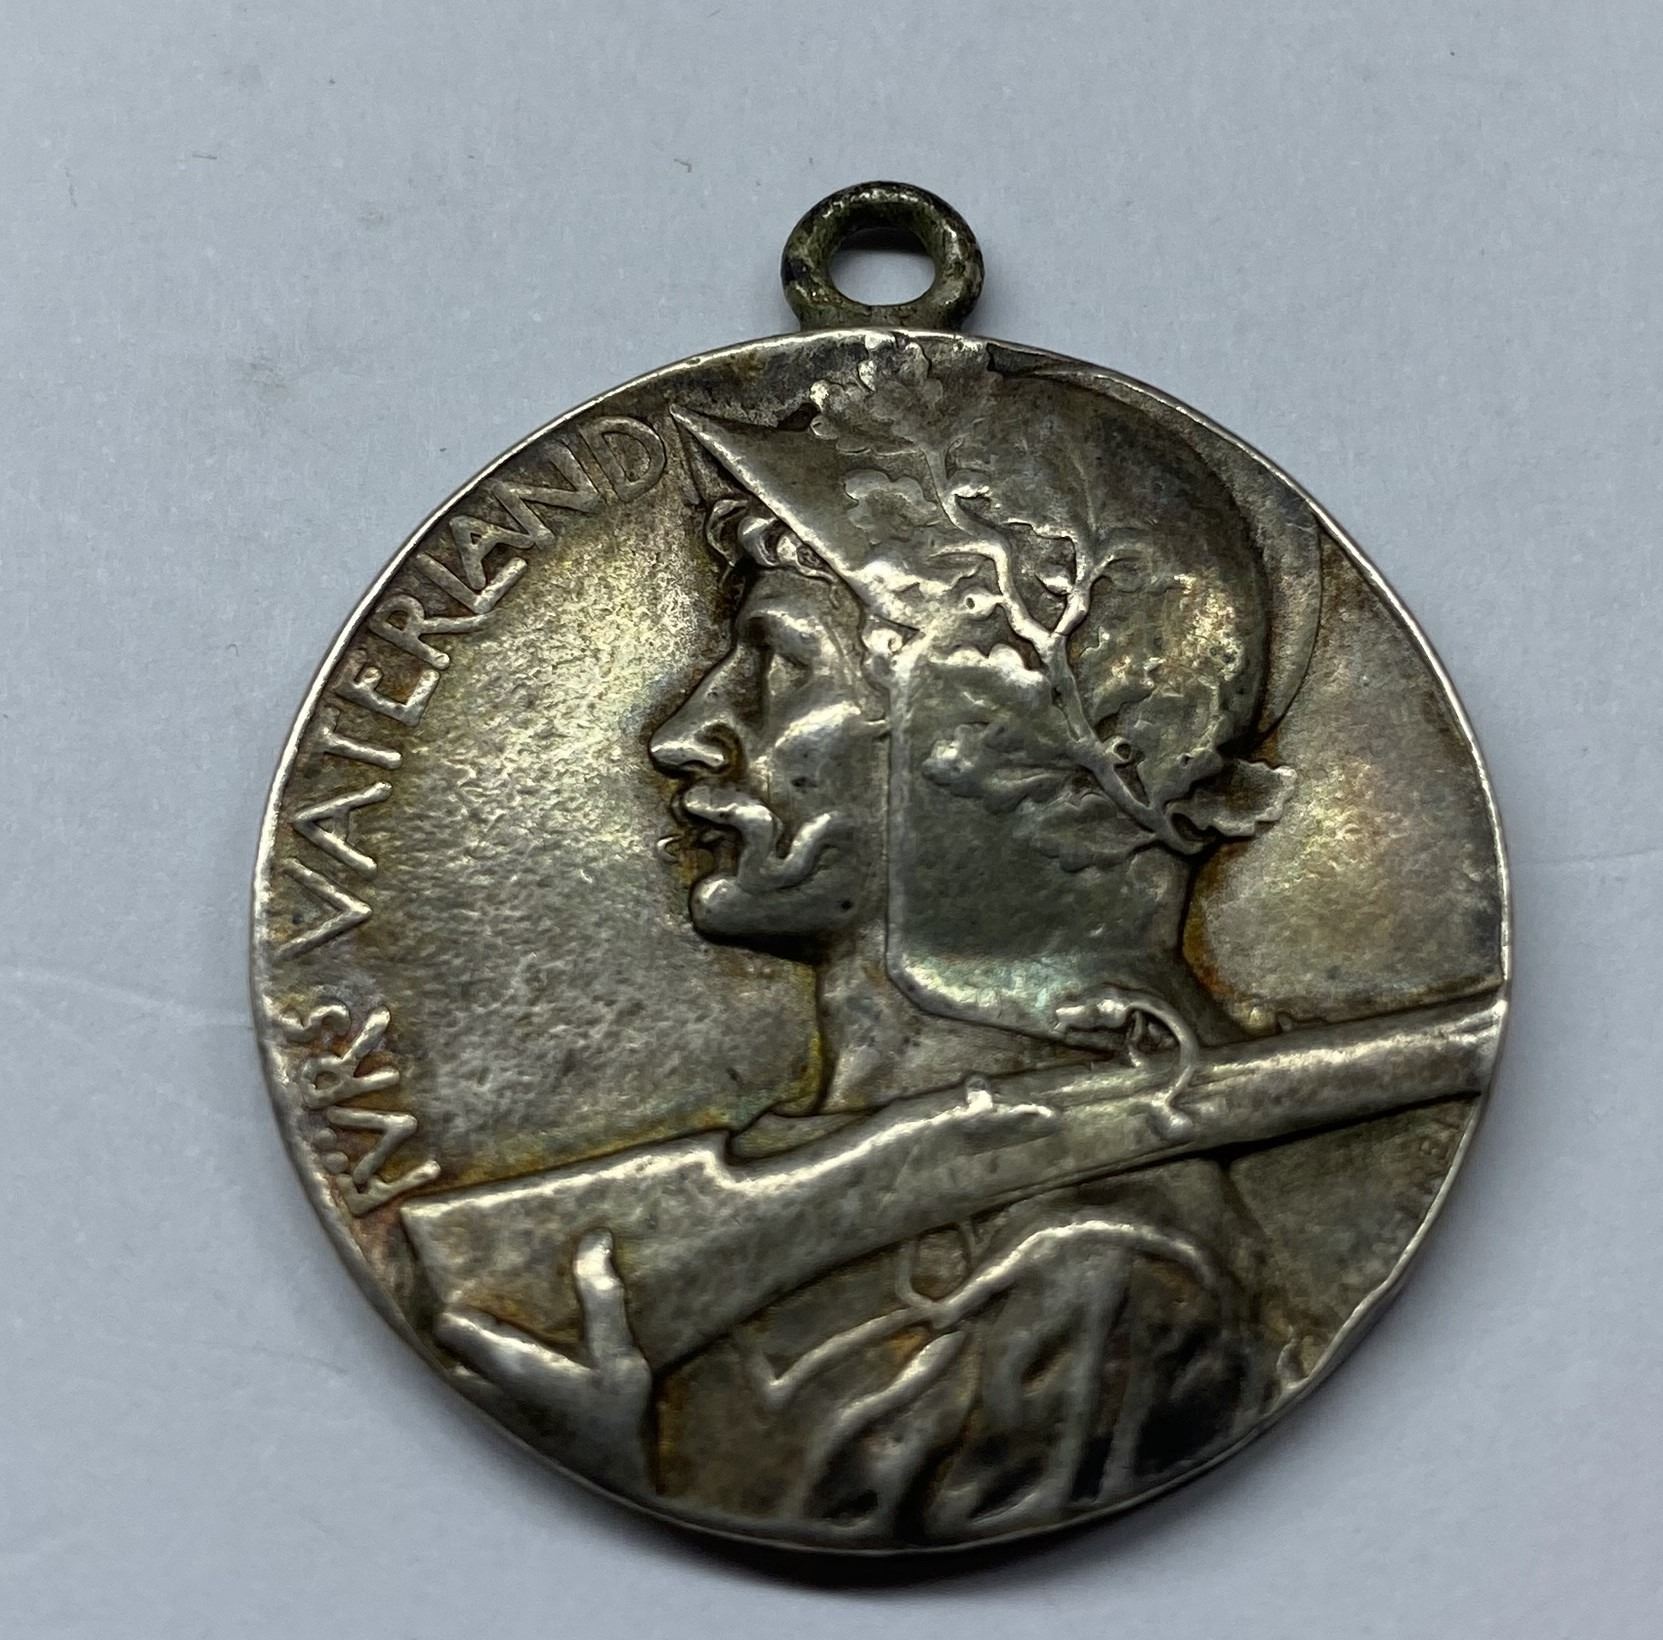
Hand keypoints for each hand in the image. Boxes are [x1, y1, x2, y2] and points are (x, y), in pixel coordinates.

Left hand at [434, 1228, 652, 1496]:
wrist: (623, 1476)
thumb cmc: (618, 1417)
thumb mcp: (619, 1354)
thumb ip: (602, 1298)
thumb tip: (594, 1240)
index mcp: (512, 1367)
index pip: (450, 1329)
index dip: (452, 1296)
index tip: (469, 1265)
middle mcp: (494, 1389)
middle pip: (451, 1345)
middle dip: (464, 1314)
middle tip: (487, 1278)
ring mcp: (499, 1408)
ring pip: (463, 1366)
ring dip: (475, 1338)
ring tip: (504, 1304)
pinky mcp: (512, 1418)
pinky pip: (481, 1381)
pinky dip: (489, 1358)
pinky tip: (523, 1340)